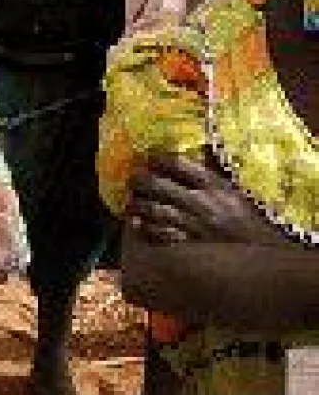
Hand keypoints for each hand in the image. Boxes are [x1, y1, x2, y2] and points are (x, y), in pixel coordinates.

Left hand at [126, 154, 290, 248]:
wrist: (262, 250)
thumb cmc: (244, 216)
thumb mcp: (232, 188)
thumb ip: (212, 167)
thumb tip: (199, 143)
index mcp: (214, 186)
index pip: (178, 164)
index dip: (157, 157)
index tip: (148, 155)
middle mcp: (202, 204)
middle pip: (159, 186)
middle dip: (140, 180)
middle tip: (132, 178)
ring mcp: (194, 226)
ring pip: (155, 211)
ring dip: (138, 205)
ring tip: (132, 202)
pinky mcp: (190, 246)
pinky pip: (160, 236)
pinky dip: (145, 229)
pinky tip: (137, 224)